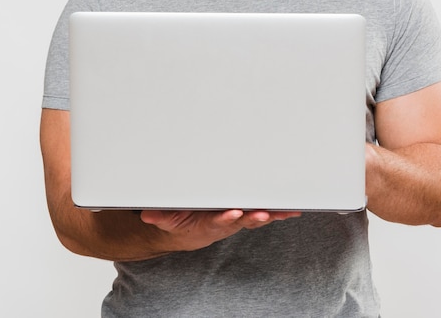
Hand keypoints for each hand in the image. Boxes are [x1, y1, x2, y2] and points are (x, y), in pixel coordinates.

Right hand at [140, 209, 300, 251]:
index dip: (226, 217)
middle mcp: (226, 220)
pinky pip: (264, 213)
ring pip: (257, 216)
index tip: (233, 213)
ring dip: (272, 214)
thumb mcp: (167, 219)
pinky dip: (278, 212)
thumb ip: (159, 216)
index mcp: (208, 222)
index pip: (217, 220)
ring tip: (286, 211)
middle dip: (255, 216)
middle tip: (265, 213)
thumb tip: (148, 214)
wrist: (192, 232)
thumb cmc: (183, 221)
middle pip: (243, 219)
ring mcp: (238, 218)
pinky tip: (292, 209)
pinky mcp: (246, 214)